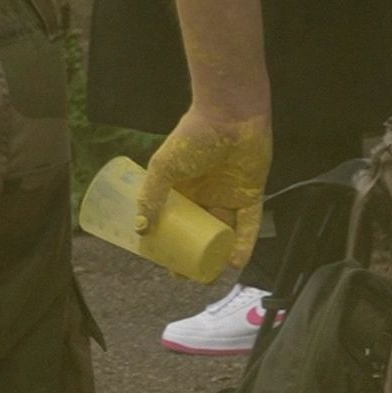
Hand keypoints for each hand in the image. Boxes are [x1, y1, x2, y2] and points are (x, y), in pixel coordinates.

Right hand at [145, 105, 274, 273]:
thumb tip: (140, 227)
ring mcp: (228, 196)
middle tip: (186, 273)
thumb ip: (151, 196)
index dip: (168, 239)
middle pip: (198, 230)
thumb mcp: (163, 168)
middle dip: (193, 253)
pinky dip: (243, 243)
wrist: (230, 118)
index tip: (162, 260)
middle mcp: (204, 194)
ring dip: (218, 252)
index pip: (173, 219)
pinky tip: (235, 261)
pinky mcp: (251, 196)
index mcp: (180, 187)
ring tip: (211, 274)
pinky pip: (248, 225)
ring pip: (223, 231)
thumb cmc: (192, 138)